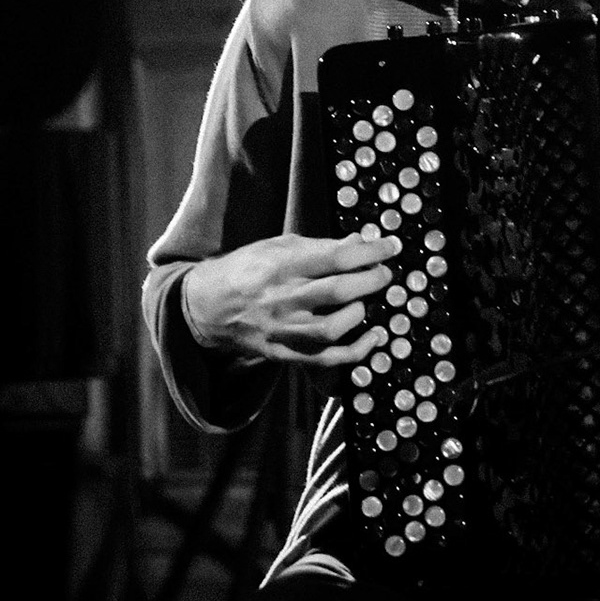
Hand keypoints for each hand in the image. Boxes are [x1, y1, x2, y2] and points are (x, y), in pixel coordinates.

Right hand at [182, 232, 398, 366]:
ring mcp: (284, 329)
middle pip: (338, 291)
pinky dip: (355, 352)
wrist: (208, 305)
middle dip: (372, 280)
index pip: (336, 256)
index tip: (391, 247)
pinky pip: (325, 359)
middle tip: (384, 274)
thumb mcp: (279, 245)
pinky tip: (372, 338)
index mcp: (283, 265)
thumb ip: (321, 246)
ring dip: (359, 313)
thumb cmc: (248, 269)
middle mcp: (284, 298)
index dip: (370, 252)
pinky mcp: (285, 353)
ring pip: (332, 328)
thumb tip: (362, 241)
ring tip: (365, 301)